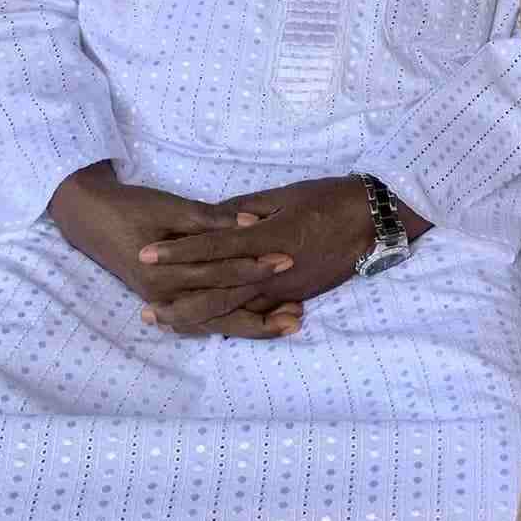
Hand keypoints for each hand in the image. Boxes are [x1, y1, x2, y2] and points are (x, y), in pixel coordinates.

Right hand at [48, 162, 300, 338]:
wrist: (92, 219)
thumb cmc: (133, 208)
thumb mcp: (171, 207)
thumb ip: (212, 219)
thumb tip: (251, 222)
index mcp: (165, 273)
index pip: (219, 274)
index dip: (255, 267)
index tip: (288, 260)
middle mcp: (165, 296)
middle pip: (221, 310)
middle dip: (262, 310)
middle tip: (299, 311)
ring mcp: (165, 303)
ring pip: (214, 322)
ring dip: (252, 325)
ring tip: (289, 324)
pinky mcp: (168, 301)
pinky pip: (203, 319)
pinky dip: (232, 321)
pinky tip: (260, 322)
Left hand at [135, 177, 396, 332]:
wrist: (374, 221)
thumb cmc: (330, 198)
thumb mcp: (286, 195)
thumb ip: (247, 208)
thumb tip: (214, 218)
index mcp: (268, 238)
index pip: (213, 247)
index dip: (178, 251)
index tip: (146, 253)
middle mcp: (273, 271)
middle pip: (217, 293)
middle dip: (179, 303)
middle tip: (146, 311)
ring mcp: (284, 289)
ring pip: (234, 312)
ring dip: (199, 319)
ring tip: (168, 322)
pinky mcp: (295, 298)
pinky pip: (257, 315)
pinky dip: (230, 322)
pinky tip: (208, 326)